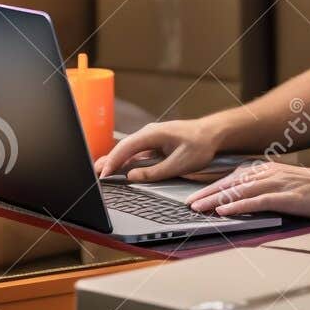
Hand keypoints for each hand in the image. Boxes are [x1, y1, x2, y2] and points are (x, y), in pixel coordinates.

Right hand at [93, 119, 220, 181]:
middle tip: (96, 174)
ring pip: (128, 150)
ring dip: (115, 160)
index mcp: (152, 134)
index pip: (126, 148)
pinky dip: (126, 159)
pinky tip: (119, 167)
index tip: (103, 174)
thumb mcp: (179, 163)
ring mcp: (151, 137)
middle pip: (123, 148)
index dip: (113, 161)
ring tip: (101, 171)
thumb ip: (154, 171)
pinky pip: (136, 151)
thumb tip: (132, 176)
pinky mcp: (155, 143)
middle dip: (108, 161)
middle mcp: (148, 133)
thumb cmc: (199, 145)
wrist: (213, 133)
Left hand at [186, 159, 309, 220]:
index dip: (211, 187)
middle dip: (207, 193)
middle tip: (188, 204)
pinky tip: (225, 212)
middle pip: (230, 183)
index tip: (195, 196)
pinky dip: (238, 206)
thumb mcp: (285, 185)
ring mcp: (277, 184)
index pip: (232, 178)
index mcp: (266, 170)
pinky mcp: (286, 197)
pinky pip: (257, 201)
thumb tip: (242, 200)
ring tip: (199, 209)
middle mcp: (268, 173)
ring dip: (216, 200)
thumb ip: (264, 190)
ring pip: (239, 191)